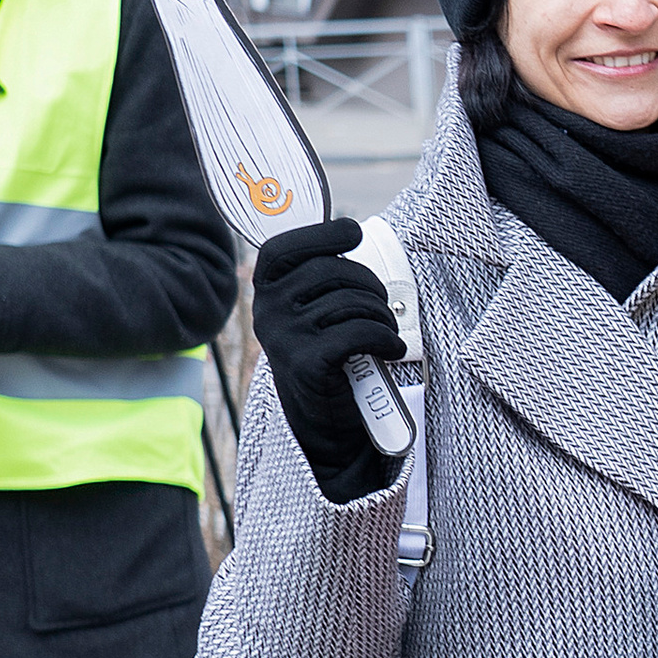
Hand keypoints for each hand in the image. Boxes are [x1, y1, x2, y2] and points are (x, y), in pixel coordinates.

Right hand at [251, 216, 404, 501]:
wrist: (323, 426)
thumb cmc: (329, 359)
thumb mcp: (314, 313)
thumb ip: (320, 280)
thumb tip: (350, 232)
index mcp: (266, 292)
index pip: (284, 248)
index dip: (321, 234)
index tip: (352, 234)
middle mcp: (267, 311)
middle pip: (332, 271)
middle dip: (371, 286)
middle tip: (383, 308)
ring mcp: (284, 337)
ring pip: (352, 302)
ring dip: (383, 317)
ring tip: (387, 333)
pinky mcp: (306, 363)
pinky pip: (359, 332)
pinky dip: (386, 339)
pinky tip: (392, 350)